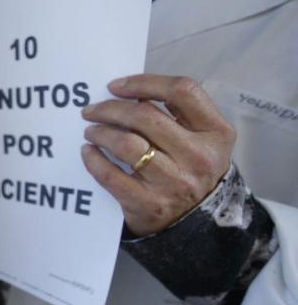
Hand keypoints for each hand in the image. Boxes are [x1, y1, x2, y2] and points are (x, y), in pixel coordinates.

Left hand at [82, 75, 235, 236]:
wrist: (198, 223)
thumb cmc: (192, 170)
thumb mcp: (202, 140)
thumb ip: (177, 114)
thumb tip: (127, 92)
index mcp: (216, 132)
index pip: (183, 91)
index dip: (144, 82)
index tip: (115, 86)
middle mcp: (199, 156)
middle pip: (146, 116)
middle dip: (111, 108)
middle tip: (91, 110)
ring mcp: (174, 182)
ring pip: (127, 144)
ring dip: (100, 132)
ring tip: (90, 131)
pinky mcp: (148, 203)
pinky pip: (110, 175)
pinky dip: (93, 159)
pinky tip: (87, 152)